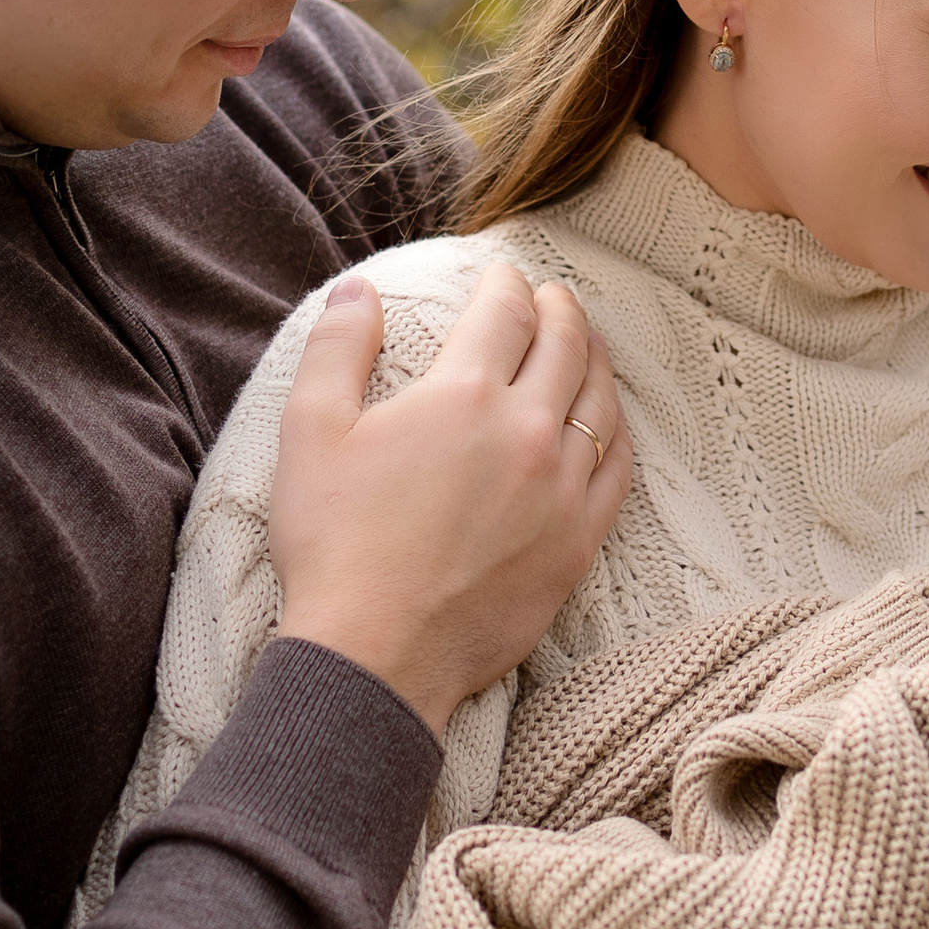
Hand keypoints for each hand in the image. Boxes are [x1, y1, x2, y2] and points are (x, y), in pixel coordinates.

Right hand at [268, 266, 631, 734]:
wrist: (375, 654)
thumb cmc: (335, 544)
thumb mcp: (311, 432)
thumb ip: (338, 348)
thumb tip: (359, 290)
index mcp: (464, 394)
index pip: (506, 312)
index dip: (507, 283)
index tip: (504, 275)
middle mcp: (526, 432)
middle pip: (565, 345)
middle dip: (560, 308)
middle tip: (552, 297)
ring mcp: (560, 489)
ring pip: (600, 402)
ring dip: (594, 360)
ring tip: (586, 344)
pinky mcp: (577, 543)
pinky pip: (617, 469)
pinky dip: (616, 431)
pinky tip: (607, 423)